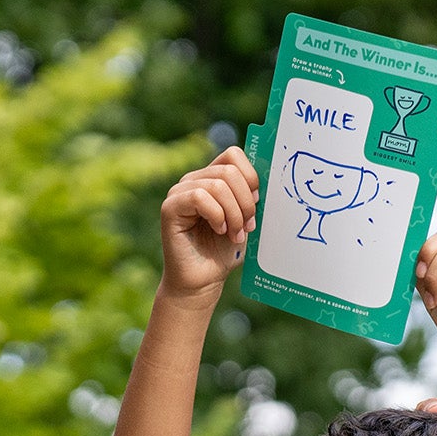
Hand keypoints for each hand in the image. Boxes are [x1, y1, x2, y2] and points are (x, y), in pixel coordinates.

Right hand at [159, 146, 257, 301]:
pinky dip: (217, 216)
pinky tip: (219, 231)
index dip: (251, 177)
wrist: (203, 280)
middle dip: (246, 202)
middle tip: (247, 227)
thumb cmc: (224, 252)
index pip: (233, 155)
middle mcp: (194, 180)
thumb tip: (266, 181)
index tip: (257, 204)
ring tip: (234, 235)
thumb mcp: (245, 221)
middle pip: (229, 171)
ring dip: (234, 214)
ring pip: (217, 185)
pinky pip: (199, 197)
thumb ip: (250, 199)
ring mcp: (180, 192)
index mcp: (212, 178)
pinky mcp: (171, 207)